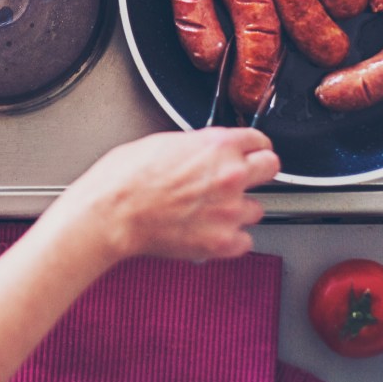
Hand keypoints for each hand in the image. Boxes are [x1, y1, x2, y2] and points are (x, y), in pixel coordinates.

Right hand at [50, 128, 277, 263]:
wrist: (110, 214)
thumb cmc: (123, 178)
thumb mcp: (161, 143)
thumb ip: (196, 147)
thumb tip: (203, 152)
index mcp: (217, 145)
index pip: (259, 139)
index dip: (251, 146)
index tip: (248, 152)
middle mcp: (231, 175)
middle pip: (271, 167)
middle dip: (258, 171)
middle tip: (241, 179)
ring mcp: (230, 210)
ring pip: (257, 209)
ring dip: (239, 210)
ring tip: (211, 211)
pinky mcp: (222, 242)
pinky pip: (245, 241)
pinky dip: (230, 239)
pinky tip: (209, 232)